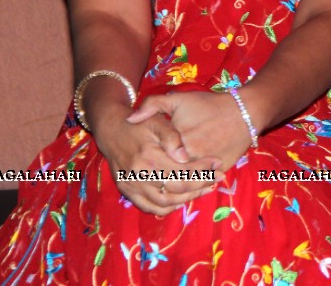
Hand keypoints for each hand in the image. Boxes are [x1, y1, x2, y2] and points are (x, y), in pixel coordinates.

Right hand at [92, 102, 218, 215]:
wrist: (112, 130)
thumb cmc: (139, 124)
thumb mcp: (157, 121)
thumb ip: (172, 137)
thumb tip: (185, 157)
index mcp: (149, 157)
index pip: (182, 172)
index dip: (203, 170)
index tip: (218, 164)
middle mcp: (139, 175)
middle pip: (177, 189)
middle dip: (201, 184)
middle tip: (217, 177)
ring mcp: (132, 186)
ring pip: (165, 202)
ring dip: (187, 198)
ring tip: (205, 188)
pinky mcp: (127, 192)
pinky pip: (149, 207)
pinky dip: (167, 208)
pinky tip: (182, 199)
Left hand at [128, 90, 252, 180]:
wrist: (244, 112)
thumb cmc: (209, 105)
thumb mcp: (178, 100)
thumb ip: (153, 105)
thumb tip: (130, 119)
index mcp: (175, 143)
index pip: (156, 161)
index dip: (148, 164)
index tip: (146, 162)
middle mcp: (189, 158)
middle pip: (168, 178)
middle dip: (161, 182)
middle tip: (157, 180)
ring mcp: (204, 167)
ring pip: (184, 187)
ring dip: (176, 191)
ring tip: (169, 188)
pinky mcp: (218, 172)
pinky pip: (202, 186)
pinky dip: (193, 190)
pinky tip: (186, 191)